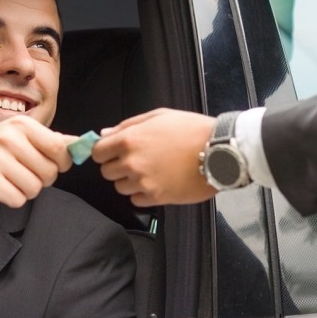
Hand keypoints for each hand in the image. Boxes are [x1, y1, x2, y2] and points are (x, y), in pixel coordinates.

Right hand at [0, 116, 73, 207]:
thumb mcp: (18, 135)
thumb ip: (50, 140)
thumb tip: (81, 144)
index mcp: (22, 124)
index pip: (60, 147)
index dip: (61, 162)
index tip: (52, 164)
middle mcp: (10, 138)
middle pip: (50, 172)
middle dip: (42, 179)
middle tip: (25, 173)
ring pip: (35, 188)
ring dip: (27, 190)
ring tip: (11, 180)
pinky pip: (18, 199)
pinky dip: (13, 198)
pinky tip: (2, 188)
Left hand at [92, 108, 216, 206]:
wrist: (219, 151)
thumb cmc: (191, 129)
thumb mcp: (158, 116)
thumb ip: (127, 126)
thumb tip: (104, 135)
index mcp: (129, 140)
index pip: (97, 153)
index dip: (105, 152)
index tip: (114, 152)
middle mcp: (132, 163)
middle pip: (106, 172)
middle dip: (117, 167)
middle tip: (137, 161)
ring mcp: (143, 182)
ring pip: (120, 188)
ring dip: (130, 181)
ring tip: (151, 171)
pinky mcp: (156, 198)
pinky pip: (136, 200)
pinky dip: (143, 194)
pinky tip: (157, 182)